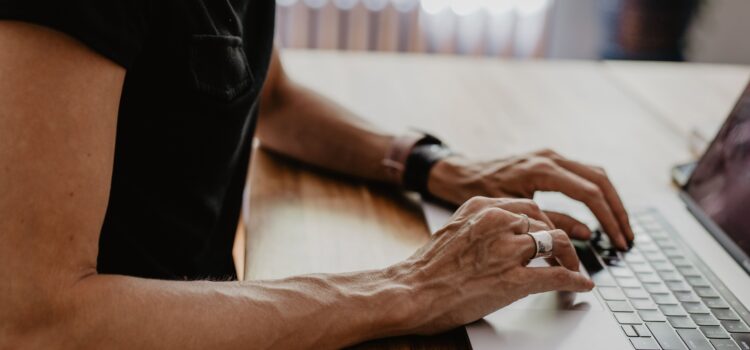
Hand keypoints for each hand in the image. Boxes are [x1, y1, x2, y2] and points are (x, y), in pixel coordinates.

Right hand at [395, 197, 593, 334]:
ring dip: (570, 257)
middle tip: (564, 253)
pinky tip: (581, 284)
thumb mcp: (454, 229)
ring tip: (573, 267)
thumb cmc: (428, 267)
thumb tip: (504, 233)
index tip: (548, 233)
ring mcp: (507, 249)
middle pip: (545, 222)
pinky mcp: (513, 278)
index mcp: (482, 206)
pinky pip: (556, 275)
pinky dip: (574, 280)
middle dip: (558, 239)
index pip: (527, 207)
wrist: (413, 291)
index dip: (543, 222)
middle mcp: (498, 221)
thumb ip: (481, 225)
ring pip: (557, 242)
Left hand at [427, 149, 634, 249]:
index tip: (618, 240)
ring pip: (595, 173)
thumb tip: (585, 233)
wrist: (457, 173)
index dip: (608, 219)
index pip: (589, 192)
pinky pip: (582, 173)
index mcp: (541, 169)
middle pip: (600, 179)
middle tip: (627, 237)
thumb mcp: (513, 212)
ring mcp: (550, 156)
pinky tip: (602, 211)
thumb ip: (549, 222)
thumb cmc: (477, 193)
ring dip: (611, 200)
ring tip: (620, 226)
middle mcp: (550, 157)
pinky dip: (597, 192)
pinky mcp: (548, 160)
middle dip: (617, 210)